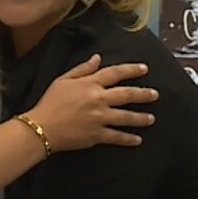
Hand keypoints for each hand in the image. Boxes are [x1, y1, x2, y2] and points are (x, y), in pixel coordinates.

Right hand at [24, 54, 158, 151]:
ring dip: (141, 118)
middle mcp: (99, 99)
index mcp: (90, 84)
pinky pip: (117, 137)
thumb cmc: (50, 102)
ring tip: (151, 119)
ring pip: (126, 117)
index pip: (115, 73)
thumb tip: (97, 58)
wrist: (42, 127)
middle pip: (126, 95)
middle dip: (143, 94)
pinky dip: (128, 139)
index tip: (144, 69)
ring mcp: (100, 118)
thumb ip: (82, 69)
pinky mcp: (97, 135)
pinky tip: (138, 140)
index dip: (131, 70)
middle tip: (155, 95)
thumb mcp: (63, 80)